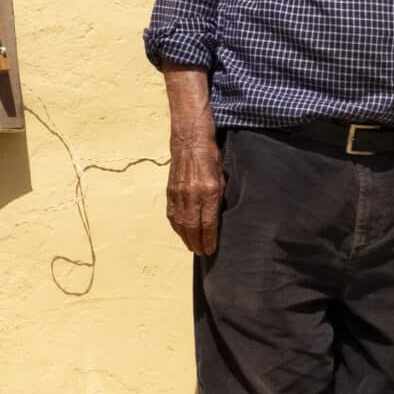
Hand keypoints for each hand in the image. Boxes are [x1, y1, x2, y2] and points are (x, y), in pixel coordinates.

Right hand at [167, 134, 224, 254]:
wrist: (190, 140)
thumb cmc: (211, 157)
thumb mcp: (223, 177)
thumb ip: (219, 198)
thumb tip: (218, 217)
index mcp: (209, 190)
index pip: (208, 223)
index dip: (209, 239)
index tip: (211, 250)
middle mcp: (192, 194)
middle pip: (193, 227)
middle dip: (198, 243)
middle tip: (202, 253)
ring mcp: (179, 193)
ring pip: (181, 223)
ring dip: (186, 238)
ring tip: (193, 247)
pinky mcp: (170, 191)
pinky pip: (172, 214)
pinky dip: (177, 227)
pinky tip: (182, 233)